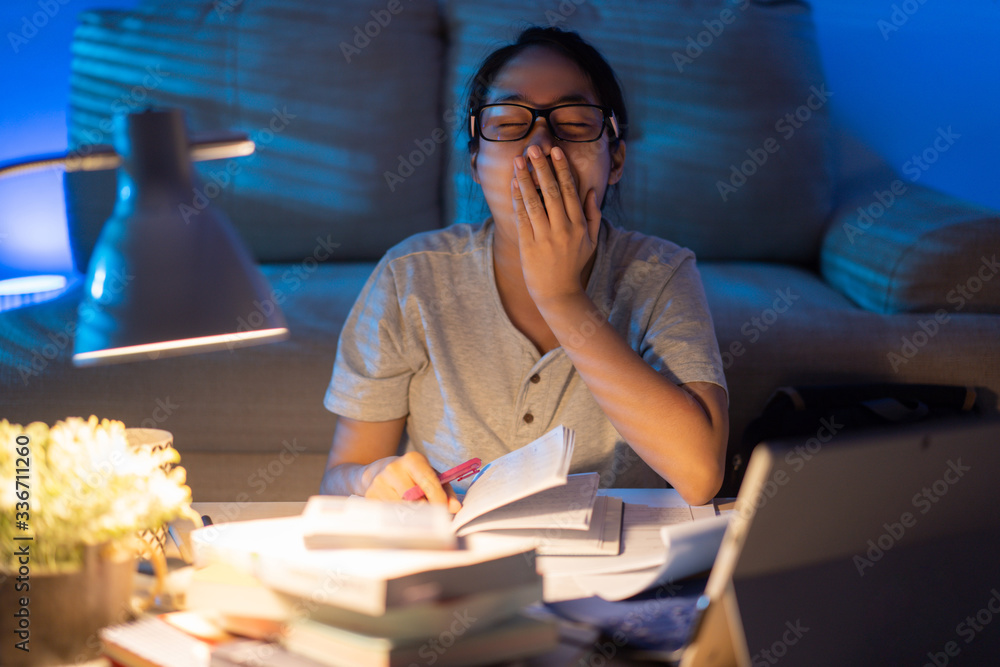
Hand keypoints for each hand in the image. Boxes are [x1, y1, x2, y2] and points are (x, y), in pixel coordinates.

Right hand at [364, 451, 461, 512]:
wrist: (377, 473)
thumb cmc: (410, 475)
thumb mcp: (429, 476)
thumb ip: (445, 491)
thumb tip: (455, 507)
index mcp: (413, 460)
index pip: (429, 482)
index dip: (439, 500)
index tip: (444, 512)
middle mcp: (394, 469)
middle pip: (416, 500)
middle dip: (426, 512)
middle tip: (432, 519)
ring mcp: (379, 482)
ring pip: (403, 510)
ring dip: (412, 517)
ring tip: (415, 513)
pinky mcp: (370, 496)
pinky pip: (390, 515)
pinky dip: (399, 519)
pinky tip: (400, 513)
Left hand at [511, 145, 601, 307]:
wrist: (558, 293)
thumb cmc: (574, 265)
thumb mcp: (591, 241)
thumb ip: (593, 215)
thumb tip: (590, 190)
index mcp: (579, 225)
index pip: (571, 190)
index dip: (562, 169)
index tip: (555, 151)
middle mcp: (563, 229)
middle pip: (552, 192)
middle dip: (542, 168)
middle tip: (534, 148)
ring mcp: (545, 237)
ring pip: (535, 201)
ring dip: (526, 178)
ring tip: (519, 160)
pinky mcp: (528, 245)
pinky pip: (522, 216)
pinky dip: (517, 198)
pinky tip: (514, 183)